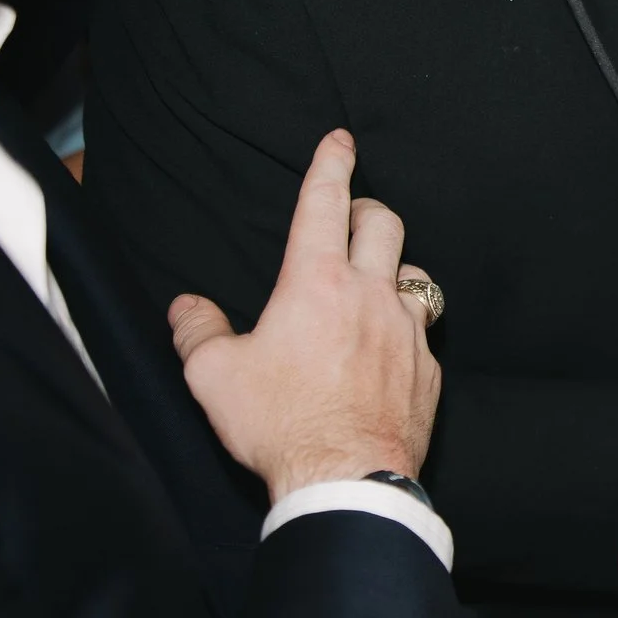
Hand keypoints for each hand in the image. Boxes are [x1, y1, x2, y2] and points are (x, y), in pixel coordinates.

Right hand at [169, 131, 441, 503]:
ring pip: (415, 275)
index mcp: (316, 283)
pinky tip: (385, 351)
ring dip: (394, 271)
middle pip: (384, 225)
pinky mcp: (429, 368)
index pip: (325, 204)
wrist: (345, 477)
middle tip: (352, 216)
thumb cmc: (279, 424)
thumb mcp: (213, 375)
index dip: (331, 164)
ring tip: (372, 287)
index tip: (340, 140)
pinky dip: (404, 329)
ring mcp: (407, 331)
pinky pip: (422, 331)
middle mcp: (370, 295)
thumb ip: (197, 330)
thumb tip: (187, 307)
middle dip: (367, 209)